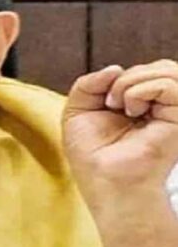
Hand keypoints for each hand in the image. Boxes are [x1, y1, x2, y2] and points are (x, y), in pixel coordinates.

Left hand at [63, 60, 177, 201]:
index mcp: (144, 106)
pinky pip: (169, 84)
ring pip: (168, 70)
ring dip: (132, 81)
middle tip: (111, 103)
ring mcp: (173, 113)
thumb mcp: (77, 111)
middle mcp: (163, 108)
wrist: (104, 180)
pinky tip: (131, 111)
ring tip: (120, 105)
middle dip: (127, 76)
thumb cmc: (92, 155)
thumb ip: (89, 83)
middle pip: (160, 66)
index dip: (118, 77)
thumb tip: (116, 68)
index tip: (103, 102)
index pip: (145, 70)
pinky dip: (140, 89)